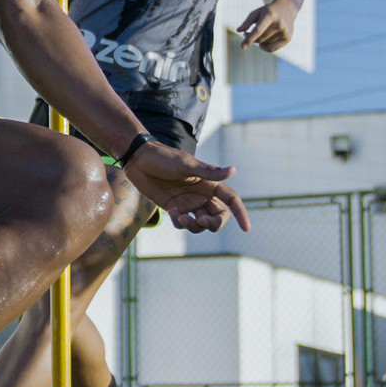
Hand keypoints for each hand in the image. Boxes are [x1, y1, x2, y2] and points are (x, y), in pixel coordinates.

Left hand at [121, 142, 251, 233]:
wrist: (139, 160)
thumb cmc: (164, 158)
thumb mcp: (186, 164)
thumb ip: (209, 172)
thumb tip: (233, 170)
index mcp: (208, 183)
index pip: (231, 200)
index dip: (241, 213)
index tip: (246, 228)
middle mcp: (201, 195)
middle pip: (218, 216)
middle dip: (214, 224)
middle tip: (202, 221)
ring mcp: (187, 202)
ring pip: (201, 224)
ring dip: (195, 226)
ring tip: (181, 218)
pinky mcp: (174, 208)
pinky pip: (183, 223)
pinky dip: (180, 223)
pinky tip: (172, 213)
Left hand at [237, 0, 296, 52]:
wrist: (288, 7)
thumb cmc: (269, 10)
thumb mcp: (257, 12)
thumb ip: (247, 21)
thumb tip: (238, 31)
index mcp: (270, 15)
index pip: (258, 30)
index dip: (249, 39)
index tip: (242, 47)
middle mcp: (279, 24)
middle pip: (261, 38)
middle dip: (251, 38)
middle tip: (246, 34)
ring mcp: (285, 31)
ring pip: (265, 44)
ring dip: (258, 42)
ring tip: (257, 35)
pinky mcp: (288, 38)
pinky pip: (272, 49)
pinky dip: (264, 47)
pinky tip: (263, 42)